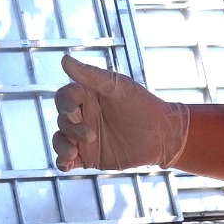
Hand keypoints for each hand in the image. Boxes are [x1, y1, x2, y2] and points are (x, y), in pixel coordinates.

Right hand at [52, 56, 189, 169]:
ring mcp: (83, 137)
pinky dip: (62, 162)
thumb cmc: (142, 106)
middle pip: (62, 120)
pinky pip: (67, 160)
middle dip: (71, 128)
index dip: (65, 106)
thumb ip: (91, 75)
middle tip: (91, 135)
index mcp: (87, 96)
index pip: (64, 98)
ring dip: (61, 146)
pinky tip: (67, 165)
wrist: (163, 136)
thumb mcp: (118, 87)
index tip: (75, 113)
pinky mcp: (88, 156)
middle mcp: (82, 115)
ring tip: (72, 154)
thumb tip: (64, 59)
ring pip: (60, 140)